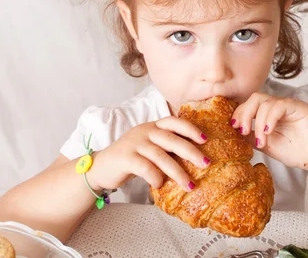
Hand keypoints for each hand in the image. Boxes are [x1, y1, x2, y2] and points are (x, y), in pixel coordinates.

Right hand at [87, 117, 210, 191]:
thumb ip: (166, 147)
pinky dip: (156, 177)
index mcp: (152, 126)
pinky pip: (145, 167)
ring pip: (161, 156)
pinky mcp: (125, 157)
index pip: (173, 122)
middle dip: (191, 151)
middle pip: (171, 139)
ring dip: (178, 172)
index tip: (205, 139)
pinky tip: (160, 185)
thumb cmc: (131, 158)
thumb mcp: (149, 147)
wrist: (101, 167)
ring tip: (189, 185)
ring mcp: (134, 144)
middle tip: (206, 163)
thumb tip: (195, 157)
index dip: (190, 129)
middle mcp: (144, 132)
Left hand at [231, 92, 307, 170]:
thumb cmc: (293, 152)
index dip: (239, 113)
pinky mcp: (299, 107)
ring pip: (265, 102)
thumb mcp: (265, 144)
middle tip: (243, 130)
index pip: (249, 104)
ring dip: (258, 122)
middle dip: (244, 113)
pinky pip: (279, 105)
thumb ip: (250, 136)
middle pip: (255, 98)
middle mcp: (277, 106)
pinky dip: (270, 118)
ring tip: (261, 140)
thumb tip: (233, 130)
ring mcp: (288, 105)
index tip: (234, 127)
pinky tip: (268, 131)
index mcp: (268, 113)